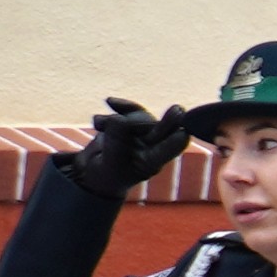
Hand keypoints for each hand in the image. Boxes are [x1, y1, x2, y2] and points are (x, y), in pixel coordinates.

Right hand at [71, 97, 192, 197]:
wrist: (92, 171)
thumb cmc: (105, 174)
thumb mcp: (110, 162)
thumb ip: (115, 142)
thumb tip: (119, 118)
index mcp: (151, 162)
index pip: (168, 150)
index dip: (176, 141)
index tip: (183, 133)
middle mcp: (150, 147)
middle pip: (161, 131)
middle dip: (168, 121)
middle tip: (178, 110)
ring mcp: (141, 134)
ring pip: (142, 118)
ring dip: (122, 116)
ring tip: (98, 123)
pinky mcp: (129, 124)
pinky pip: (130, 110)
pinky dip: (121, 105)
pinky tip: (110, 101)